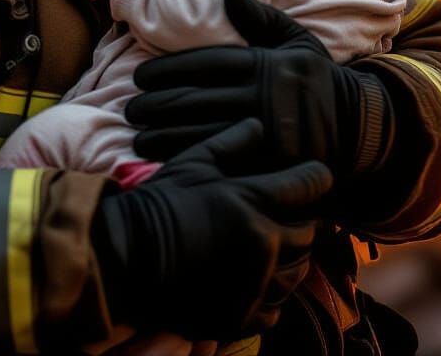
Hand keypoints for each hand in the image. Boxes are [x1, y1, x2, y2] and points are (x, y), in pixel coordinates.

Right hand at [91, 118, 331, 340]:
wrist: (127, 255)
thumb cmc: (161, 201)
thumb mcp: (193, 162)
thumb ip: (231, 142)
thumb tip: (260, 124)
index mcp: (251, 201)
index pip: (311, 185)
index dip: (313, 177)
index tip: (308, 177)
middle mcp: (262, 244)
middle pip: (310, 231)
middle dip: (302, 218)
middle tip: (284, 213)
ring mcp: (254, 285)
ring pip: (298, 272)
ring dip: (290, 257)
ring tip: (269, 245)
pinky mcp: (241, 316)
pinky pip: (275, 309)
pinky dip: (270, 294)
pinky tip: (253, 280)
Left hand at [126, 0, 389, 182]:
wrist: (357, 124)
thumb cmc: (316, 78)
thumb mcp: (296, 41)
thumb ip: (261, 18)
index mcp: (264, 65)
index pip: (207, 65)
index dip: (170, 70)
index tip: (141, 76)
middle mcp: (263, 98)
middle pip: (199, 100)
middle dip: (159, 104)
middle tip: (129, 107)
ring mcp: (267, 133)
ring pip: (206, 134)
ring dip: (167, 136)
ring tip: (136, 136)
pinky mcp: (270, 163)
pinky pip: (225, 162)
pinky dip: (193, 161)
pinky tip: (166, 162)